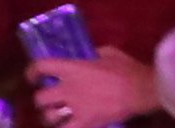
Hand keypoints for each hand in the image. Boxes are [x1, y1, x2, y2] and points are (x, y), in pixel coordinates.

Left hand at [29, 47, 154, 127]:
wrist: (142, 90)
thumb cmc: (126, 69)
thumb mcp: (107, 53)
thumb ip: (93, 54)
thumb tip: (90, 57)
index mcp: (71, 69)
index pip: (40, 67)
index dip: (31, 72)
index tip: (33, 77)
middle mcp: (69, 89)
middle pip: (40, 98)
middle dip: (41, 100)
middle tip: (47, 100)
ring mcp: (78, 108)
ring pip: (50, 118)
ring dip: (50, 118)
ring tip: (55, 117)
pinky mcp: (89, 123)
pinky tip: (68, 126)